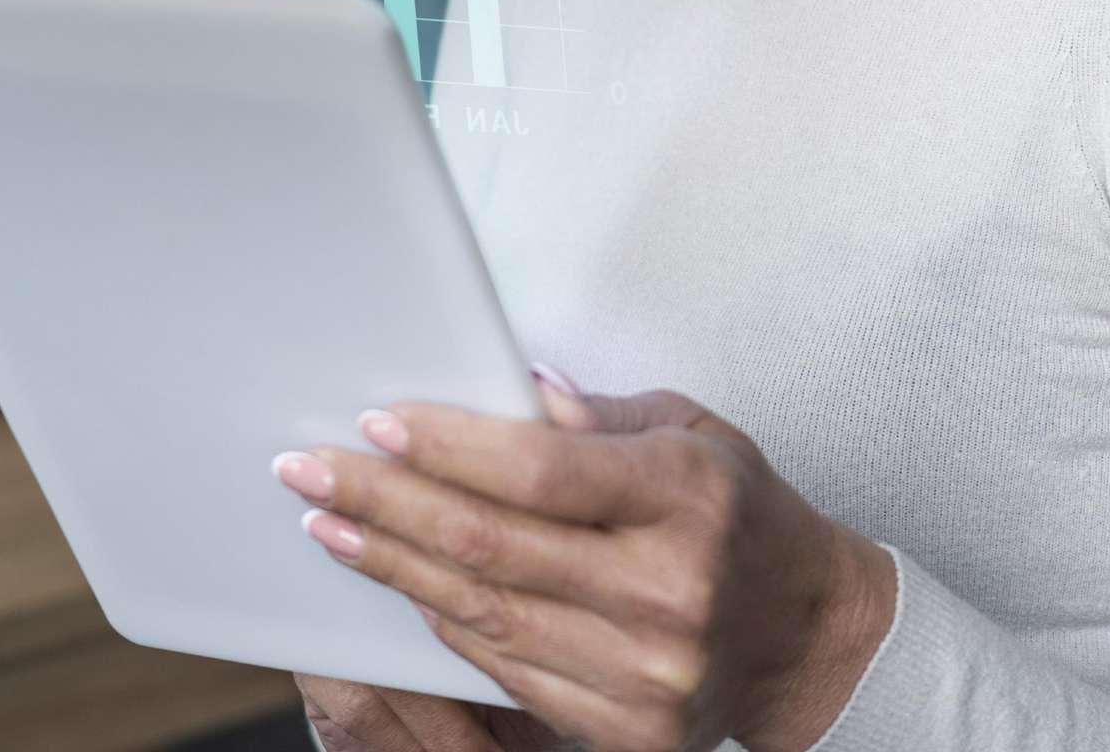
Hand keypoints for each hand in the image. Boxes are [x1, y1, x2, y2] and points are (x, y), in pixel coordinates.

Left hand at [273, 368, 896, 751]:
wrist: (800, 632)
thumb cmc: (740, 513)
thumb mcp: (693, 433)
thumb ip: (598, 417)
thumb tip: (506, 391)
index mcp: (684, 498)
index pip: (538, 470)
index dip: (446, 446)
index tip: (377, 423)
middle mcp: (665, 590)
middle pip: (490, 543)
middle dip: (383, 502)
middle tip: (308, 471)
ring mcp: (644, 672)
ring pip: (482, 612)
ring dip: (392, 565)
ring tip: (330, 525)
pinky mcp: (624, 728)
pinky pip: (504, 666)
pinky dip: (442, 619)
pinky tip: (401, 582)